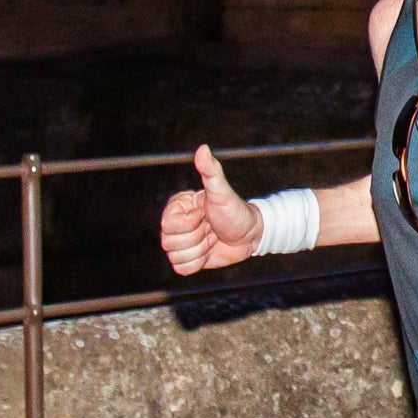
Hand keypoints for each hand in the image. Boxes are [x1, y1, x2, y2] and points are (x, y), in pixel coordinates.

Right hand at [158, 147, 259, 274]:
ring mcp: (179, 243)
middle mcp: (174, 225)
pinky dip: (198, 263)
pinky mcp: (186, 259)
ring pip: (176, 257)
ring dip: (200, 251)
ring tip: (212, 239)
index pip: (168, 224)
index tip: (204, 215)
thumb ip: (211, 171)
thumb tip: (202, 148)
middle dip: (197, 238)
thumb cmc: (235, 211)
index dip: (189, 223)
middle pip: (169, 242)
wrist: (249, 235)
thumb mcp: (222, 192)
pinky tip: (209, 252)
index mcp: (177, 207)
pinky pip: (181, 268)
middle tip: (211, 228)